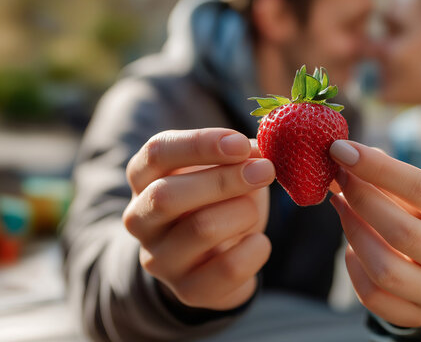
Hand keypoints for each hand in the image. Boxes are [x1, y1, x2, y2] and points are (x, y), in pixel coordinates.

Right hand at [123, 129, 274, 310]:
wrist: (217, 260)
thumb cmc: (220, 203)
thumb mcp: (225, 171)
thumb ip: (240, 156)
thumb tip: (261, 151)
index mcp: (144, 180)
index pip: (157, 153)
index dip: (200, 144)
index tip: (241, 143)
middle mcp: (141, 220)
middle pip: (167, 195)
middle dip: (224, 180)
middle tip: (265, 170)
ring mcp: (160, 259)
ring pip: (201, 229)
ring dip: (243, 212)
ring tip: (254, 210)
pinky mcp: (188, 291)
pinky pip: (227, 269)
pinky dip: (255, 250)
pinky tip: (259, 242)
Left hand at [329, 140, 420, 326]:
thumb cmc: (418, 215)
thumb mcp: (411, 192)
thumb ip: (382, 173)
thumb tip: (343, 154)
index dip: (377, 168)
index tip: (341, 150)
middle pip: (403, 232)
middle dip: (361, 200)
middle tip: (337, 179)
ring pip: (386, 270)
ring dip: (353, 234)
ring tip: (342, 207)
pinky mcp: (417, 315)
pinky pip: (374, 296)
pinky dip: (354, 268)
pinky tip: (351, 248)